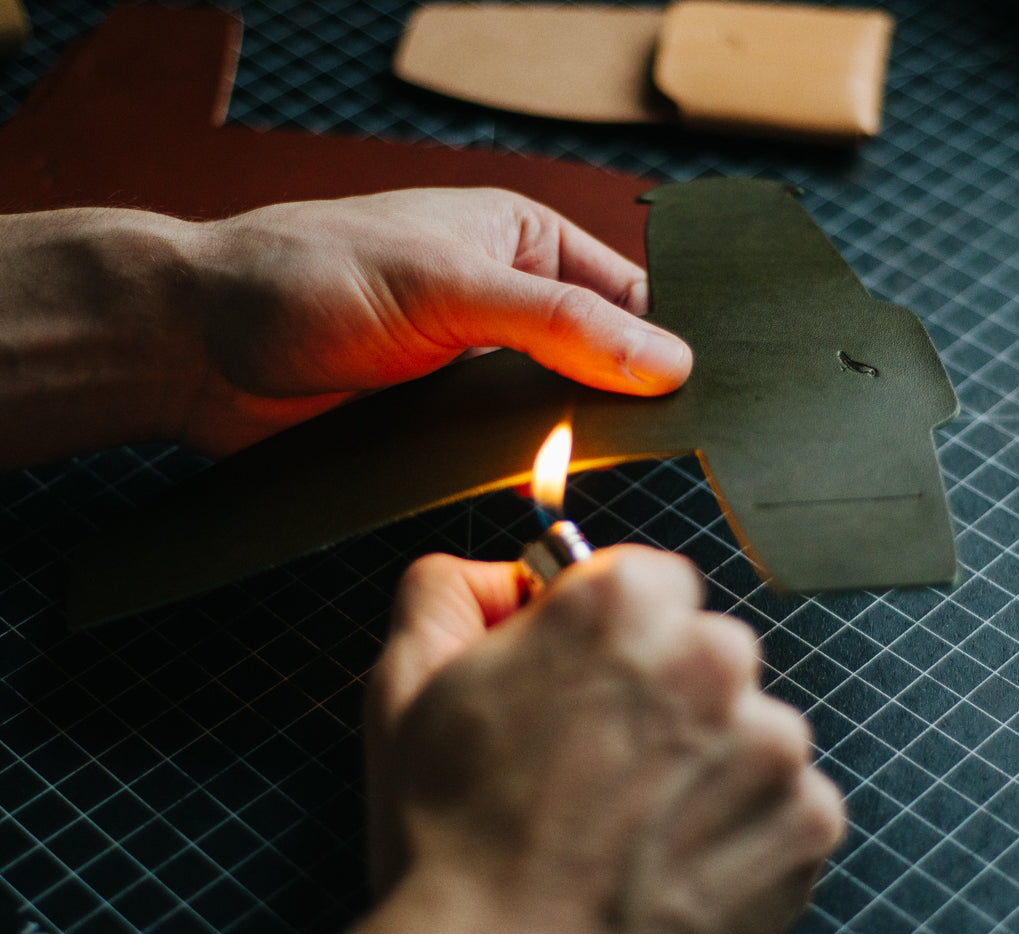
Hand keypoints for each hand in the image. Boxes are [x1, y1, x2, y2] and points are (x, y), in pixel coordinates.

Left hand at [183, 188, 691, 453]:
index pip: (625, 290)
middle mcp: (504, 301)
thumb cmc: (306, 279)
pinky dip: (526, 467)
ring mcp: (473, 367)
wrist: (199, 351)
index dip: (662, 338)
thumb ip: (561, 325)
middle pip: (598, 355)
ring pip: (555, 409)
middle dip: (624, 395)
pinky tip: (543, 484)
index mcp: (519, 239)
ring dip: (574, 438)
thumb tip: (666, 361)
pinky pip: (504, 448)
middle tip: (662, 441)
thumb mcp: (449, 287)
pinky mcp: (441, 423)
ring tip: (606, 468)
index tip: (693, 391)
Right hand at [244, 549, 844, 933]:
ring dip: (705, 755)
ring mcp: (772, 741)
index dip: (606, 632)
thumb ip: (448, 592)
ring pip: (745, 720)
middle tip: (599, 760)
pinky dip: (742, 820)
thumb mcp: (407, 686)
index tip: (583, 681)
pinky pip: (783, 795)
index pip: (644, 578)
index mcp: (619, 604)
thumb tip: (498, 573)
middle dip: (661, 686)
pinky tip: (676, 857)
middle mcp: (711, 655)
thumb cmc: (453, 837)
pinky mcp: (809, 820)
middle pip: (702, 646)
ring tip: (633, 820)